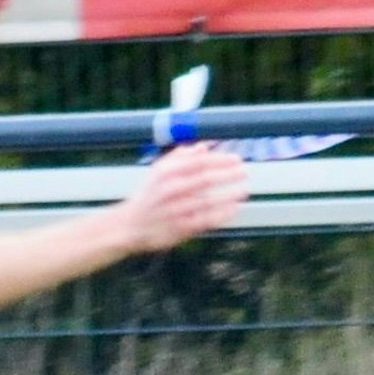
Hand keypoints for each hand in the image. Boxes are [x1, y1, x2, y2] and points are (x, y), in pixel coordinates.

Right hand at [121, 145, 248, 251]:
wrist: (130, 226)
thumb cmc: (148, 196)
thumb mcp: (159, 171)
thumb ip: (181, 157)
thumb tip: (205, 146)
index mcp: (165, 172)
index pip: (198, 162)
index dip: (220, 160)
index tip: (236, 159)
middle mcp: (170, 190)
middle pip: (205, 179)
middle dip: (228, 174)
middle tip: (244, 171)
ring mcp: (175, 210)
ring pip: (208, 201)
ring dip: (229, 195)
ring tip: (244, 189)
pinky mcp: (180, 228)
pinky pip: (206, 220)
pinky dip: (222, 214)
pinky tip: (234, 208)